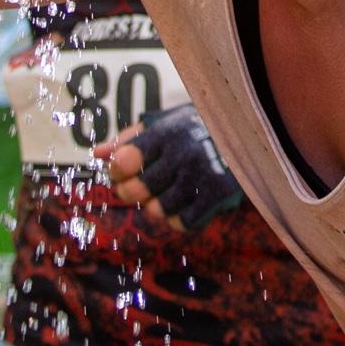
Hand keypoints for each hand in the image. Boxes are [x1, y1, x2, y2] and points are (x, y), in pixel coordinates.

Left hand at [91, 104, 243, 231]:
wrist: (247, 132)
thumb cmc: (195, 127)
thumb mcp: (164, 123)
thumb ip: (129, 138)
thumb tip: (97, 153)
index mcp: (167, 132)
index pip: (125, 159)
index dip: (116, 170)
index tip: (121, 168)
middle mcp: (183, 153)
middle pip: (137, 190)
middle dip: (128, 192)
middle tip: (133, 187)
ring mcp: (202, 176)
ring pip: (158, 210)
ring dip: (154, 205)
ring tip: (161, 193)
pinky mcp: (218, 195)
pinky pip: (183, 222)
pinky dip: (177, 218)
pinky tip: (181, 203)